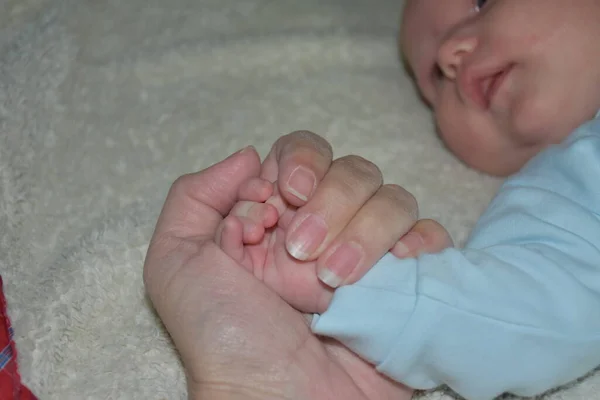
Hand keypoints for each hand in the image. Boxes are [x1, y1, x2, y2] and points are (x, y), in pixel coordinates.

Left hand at [143, 145, 447, 399]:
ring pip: (393, 198)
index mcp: (275, 217)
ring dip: (365, 232)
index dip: (300, 162)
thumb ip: (194, 197)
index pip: (303, 152)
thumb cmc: (225, 340)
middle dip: (330, 202)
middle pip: (353, 170)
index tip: (284, 197)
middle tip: (301, 252)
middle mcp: (325, 228)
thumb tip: (252, 155)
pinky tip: (391, 270)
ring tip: (333, 283)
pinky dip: (418, 243)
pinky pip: (431, 236)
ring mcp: (368, 254)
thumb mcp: (177, 264)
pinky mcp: (405, 282)